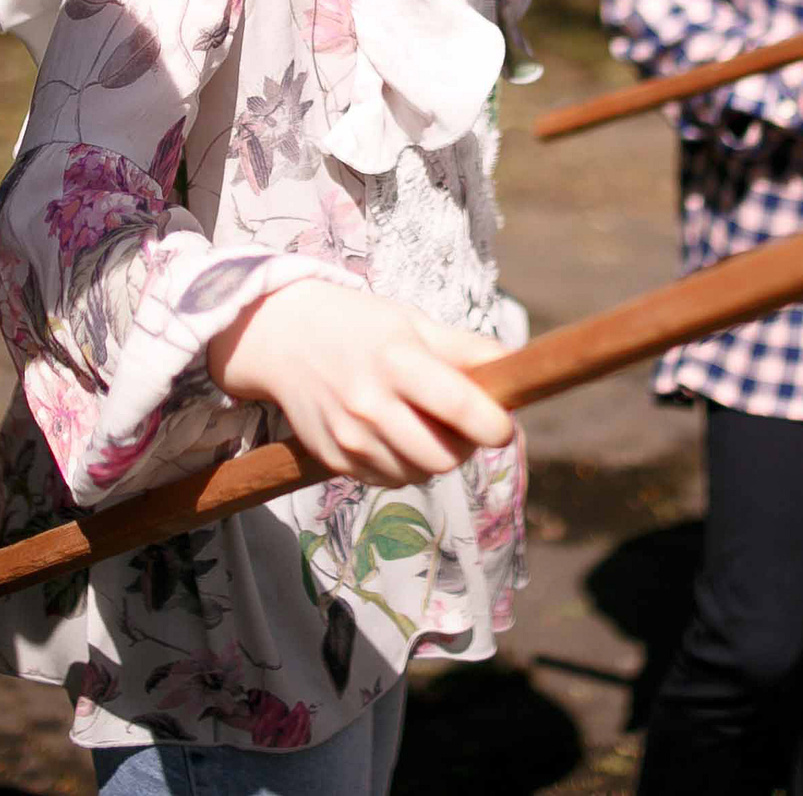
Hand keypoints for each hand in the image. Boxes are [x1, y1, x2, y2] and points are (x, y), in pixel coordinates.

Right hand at [206, 282, 513, 487]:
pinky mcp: (333, 459)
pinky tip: (395, 434)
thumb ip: (467, 349)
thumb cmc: (360, 327)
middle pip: (443, 457)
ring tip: (427, 426)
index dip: (494, 425)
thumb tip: (518, 368)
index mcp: (397, 360)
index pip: (459, 407)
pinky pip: (389, 480)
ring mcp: (348, 436)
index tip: (504, 427)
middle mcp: (370, 403)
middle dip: (466, 446)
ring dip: (435, 458)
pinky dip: (404, 465)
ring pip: (418, 474)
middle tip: (466, 425)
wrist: (284, 338)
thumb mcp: (414, 323)